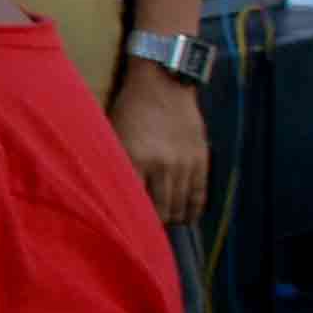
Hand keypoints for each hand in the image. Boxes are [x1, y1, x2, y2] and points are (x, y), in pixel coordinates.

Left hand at [112, 59, 209, 224]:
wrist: (164, 81)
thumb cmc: (130, 107)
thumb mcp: (113, 134)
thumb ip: (115, 164)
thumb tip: (111, 195)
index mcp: (134, 158)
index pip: (133, 201)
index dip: (131, 220)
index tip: (127, 232)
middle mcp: (161, 164)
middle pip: (159, 209)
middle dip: (153, 224)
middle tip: (147, 232)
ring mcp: (184, 162)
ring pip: (180, 205)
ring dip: (173, 218)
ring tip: (166, 224)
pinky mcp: (201, 158)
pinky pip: (200, 192)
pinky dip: (194, 209)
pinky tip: (188, 218)